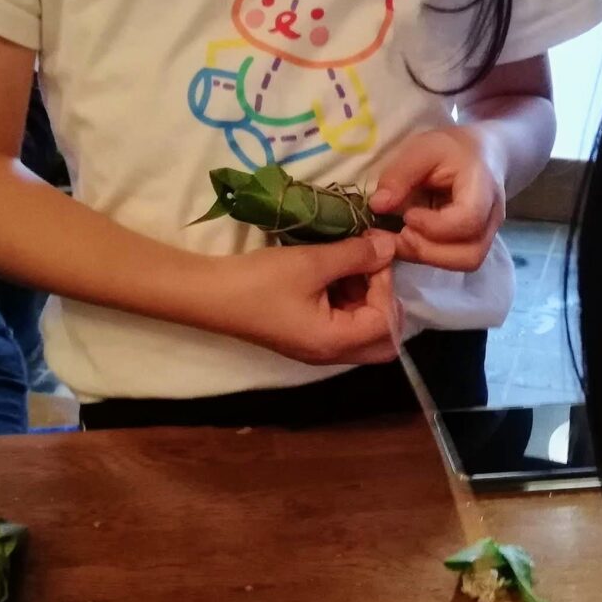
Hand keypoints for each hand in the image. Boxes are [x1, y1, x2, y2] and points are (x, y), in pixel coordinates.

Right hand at [209, 232, 401, 366]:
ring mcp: (318, 348)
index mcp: (336, 343)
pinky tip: (334, 272)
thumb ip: (356, 256)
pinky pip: (342, 324)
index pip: (387, 323)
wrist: (210, 294)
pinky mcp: (306, 336)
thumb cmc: (260, 281)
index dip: (386, 286)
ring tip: (351, 262)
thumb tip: (391, 247)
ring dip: (365, 297)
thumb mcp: (312, 263)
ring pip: (363, 329)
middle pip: (382, 338)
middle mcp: (331, 354)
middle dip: (384, 300)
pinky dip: (347, 300)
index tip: (372, 254)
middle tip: (370, 267)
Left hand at [371, 126, 504, 272]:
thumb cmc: (451, 149)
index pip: (468, 221)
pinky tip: (407, 240)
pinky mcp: (474, 245)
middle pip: (470, 255)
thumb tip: (377, 206)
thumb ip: (400, 175)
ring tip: (400, 238)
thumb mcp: (423, 149)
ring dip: (426, 257)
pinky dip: (427, 256)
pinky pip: (455, 261)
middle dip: (427, 250)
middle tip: (398, 234)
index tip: (407, 215)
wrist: (482, 154)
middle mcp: (492, 219)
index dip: (433, 226)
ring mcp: (487, 236)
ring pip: (464, 263)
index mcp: (483, 189)